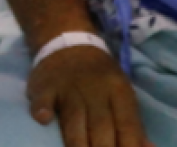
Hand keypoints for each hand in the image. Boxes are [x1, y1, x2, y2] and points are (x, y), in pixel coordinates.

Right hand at [27, 45, 152, 146]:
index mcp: (119, 91)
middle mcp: (96, 89)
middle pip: (101, 128)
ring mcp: (69, 86)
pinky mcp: (46, 85)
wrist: (69, 41)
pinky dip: (43, 109)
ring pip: (74, 120)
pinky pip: (44, 98)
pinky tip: (43, 120)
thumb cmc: (100, 78)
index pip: (128, 127)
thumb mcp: (122, 94)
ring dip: (77, 145)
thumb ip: (133, 125)